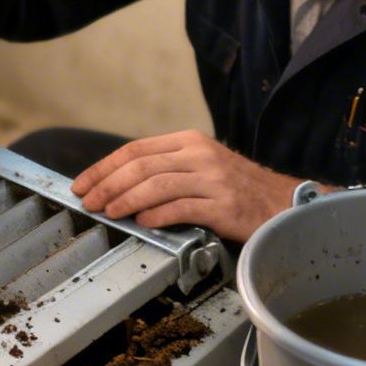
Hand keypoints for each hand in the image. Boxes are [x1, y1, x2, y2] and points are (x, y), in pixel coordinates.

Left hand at [71, 130, 297, 242]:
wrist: (283, 204)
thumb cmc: (237, 190)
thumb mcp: (202, 166)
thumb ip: (167, 169)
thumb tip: (119, 185)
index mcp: (189, 142)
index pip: (135, 149)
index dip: (104, 167)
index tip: (82, 184)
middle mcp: (200, 155)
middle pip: (141, 166)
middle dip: (107, 185)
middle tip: (88, 202)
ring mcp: (213, 180)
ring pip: (156, 185)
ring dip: (126, 199)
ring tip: (109, 212)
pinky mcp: (223, 206)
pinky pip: (181, 208)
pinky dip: (157, 215)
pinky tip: (143, 223)